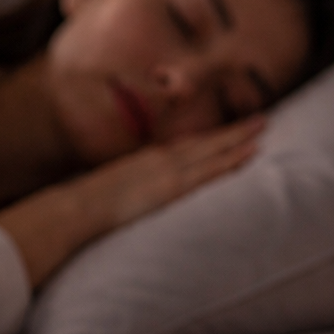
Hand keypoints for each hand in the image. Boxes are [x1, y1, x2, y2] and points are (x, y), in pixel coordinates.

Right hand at [0, 115, 264, 287]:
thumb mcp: (109, 197)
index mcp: (144, 166)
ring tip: (263, 131)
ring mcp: (165, 173)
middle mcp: (158, 163)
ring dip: (237, 141)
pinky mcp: (170, 188)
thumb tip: (133, 208)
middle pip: (203, 144)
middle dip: (232, 132)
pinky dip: (229, 161)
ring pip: (210, 152)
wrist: (70, 213)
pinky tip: (249, 156)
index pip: (185, 150)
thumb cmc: (84, 212)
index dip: (210, 141)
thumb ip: (127, 198)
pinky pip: (207, 172)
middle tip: (262, 120)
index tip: (230, 134)